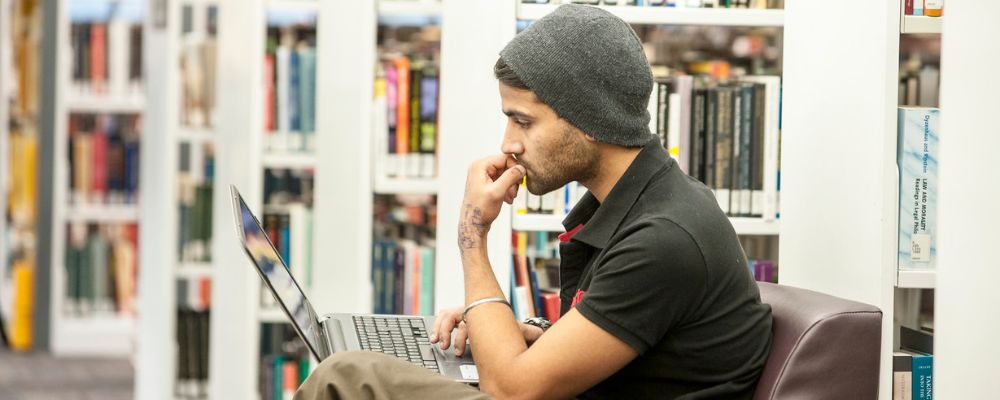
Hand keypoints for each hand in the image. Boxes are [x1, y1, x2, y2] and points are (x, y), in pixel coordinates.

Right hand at [430, 307, 546, 355]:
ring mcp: (463, 315)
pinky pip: (443, 319)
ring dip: (439, 328)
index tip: (460, 352)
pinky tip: (433, 339)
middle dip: (446, 331)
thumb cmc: (509, 329)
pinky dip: (437, 327)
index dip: (462, 338)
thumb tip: (542, 333)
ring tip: (437, 342)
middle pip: (453, 316)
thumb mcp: (518, 330)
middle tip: (445, 346)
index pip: (468, 324)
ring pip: (446, 316)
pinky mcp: (458, 319)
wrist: (504, 326)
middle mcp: (471, 313)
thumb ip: (529, 331)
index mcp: (483, 315)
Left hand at [458, 154, 525, 251]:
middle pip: (506, 166)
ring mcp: (483, 176)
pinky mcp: (487, 184)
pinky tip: (507, 199)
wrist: (473, 225)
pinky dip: (507, 189)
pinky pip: (502, 181)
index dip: (515, 168)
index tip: (520, 181)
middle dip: (512, 179)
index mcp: (479, 166)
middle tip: (514, 191)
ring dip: (511, 185)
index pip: (504, 157)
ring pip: (505, 174)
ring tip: (510, 197)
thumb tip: (521, 167)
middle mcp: (480, 168)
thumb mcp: (497, 192)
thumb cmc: (480, 210)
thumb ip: (510, 177)